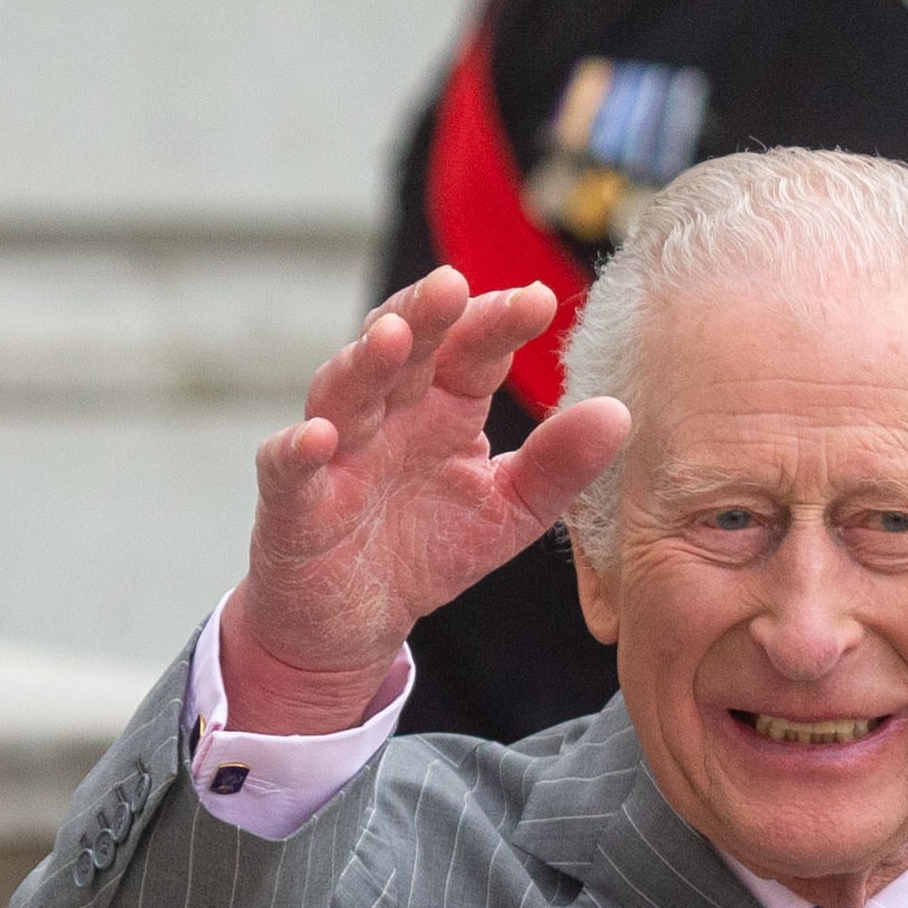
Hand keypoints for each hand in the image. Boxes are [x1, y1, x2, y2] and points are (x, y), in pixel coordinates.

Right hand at [219, 267, 632, 732]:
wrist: (352, 623)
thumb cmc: (426, 549)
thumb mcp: (508, 513)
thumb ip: (558, 466)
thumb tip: (620, 413)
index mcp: (442, 407)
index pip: (470, 351)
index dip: (496, 323)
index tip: (537, 302)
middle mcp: (387, 415)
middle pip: (403, 350)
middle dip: (425, 315)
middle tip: (454, 285)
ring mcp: (335, 452)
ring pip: (344, 392)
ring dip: (364, 363)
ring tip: (393, 338)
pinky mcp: (291, 503)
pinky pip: (287, 469)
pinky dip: (296, 451)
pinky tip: (316, 437)